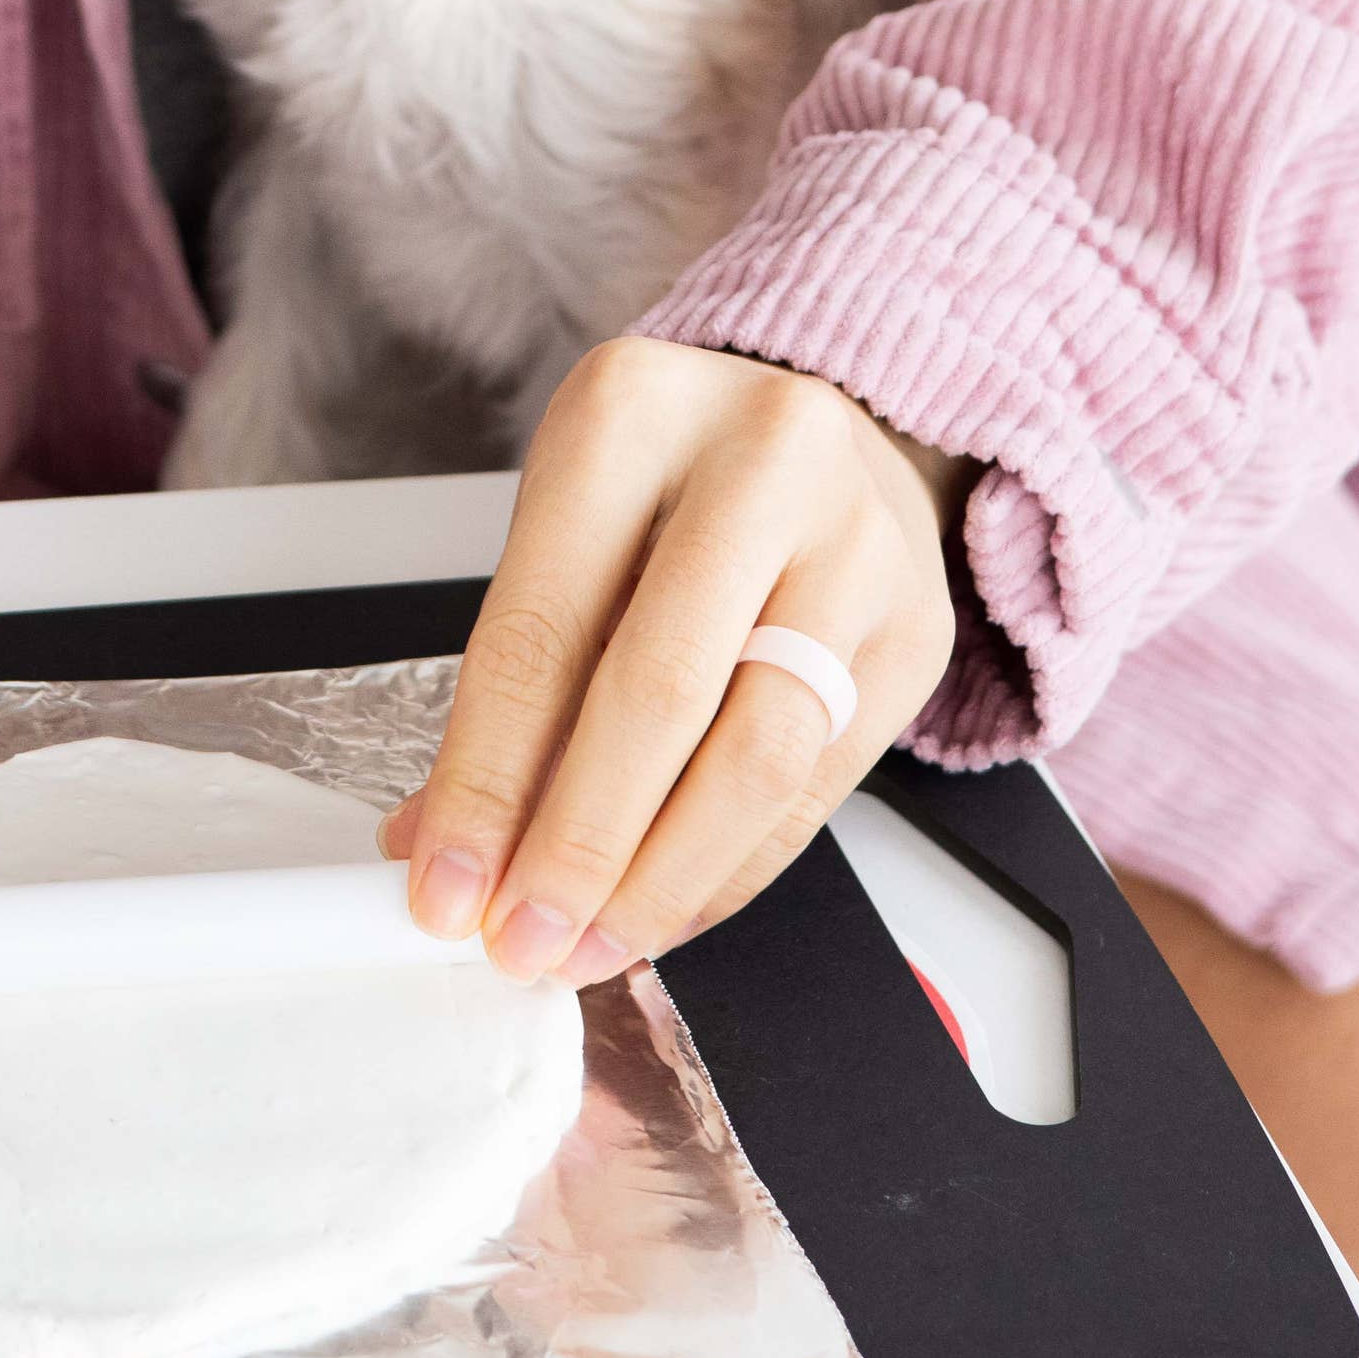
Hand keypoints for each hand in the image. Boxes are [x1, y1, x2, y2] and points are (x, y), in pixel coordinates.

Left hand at [382, 339, 966, 983]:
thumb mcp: (570, 522)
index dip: (487, 777)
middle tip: (520, 942)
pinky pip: (818, 786)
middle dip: (579, 845)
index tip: (444, 886)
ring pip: (758, 754)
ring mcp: (859, 543)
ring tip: (589, 945)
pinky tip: (671, 909)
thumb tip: (440, 847)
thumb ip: (514, 680)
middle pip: (660, 690)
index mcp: (632, 412)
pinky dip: (733, 869)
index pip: (542, 625)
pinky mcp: (918, 630)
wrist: (836, 424)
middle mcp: (762, 460)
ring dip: (662, 878)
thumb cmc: (673, 480)